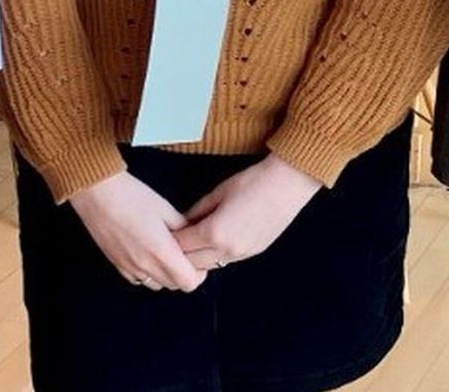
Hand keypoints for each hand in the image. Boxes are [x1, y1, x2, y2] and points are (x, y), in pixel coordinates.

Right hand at [67, 171, 204, 292]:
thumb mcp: (165, 208)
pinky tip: (146, 252)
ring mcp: (129, 268)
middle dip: (184, 273)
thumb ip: (183, 227)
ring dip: (166, 274)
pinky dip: (148, 272)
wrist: (97, 193)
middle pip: (175, 286)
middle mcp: (145, 266)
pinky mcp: (116, 264)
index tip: (197, 257)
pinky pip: (139, 279)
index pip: (189, 282)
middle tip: (184, 252)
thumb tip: (193, 236)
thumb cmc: (132, 196)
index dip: (198, 272)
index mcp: (161, 252)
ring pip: (157, 284)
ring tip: (164, 252)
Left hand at [174, 154, 320, 270]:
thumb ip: (197, 211)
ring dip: (197, 258)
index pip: (181, 247)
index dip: (169, 241)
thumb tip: (182, 222)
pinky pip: (225, 261)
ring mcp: (241, 254)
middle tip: (172, 242)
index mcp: (214, 232)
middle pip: (192, 263)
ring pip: (209, 266)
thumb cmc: (252, 182)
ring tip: (191, 243)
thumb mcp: (218, 192)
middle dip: (180, 254)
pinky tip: (211, 243)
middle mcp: (226, 250)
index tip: (162, 235)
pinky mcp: (252, 253)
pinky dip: (214, 256)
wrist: (287, 185)